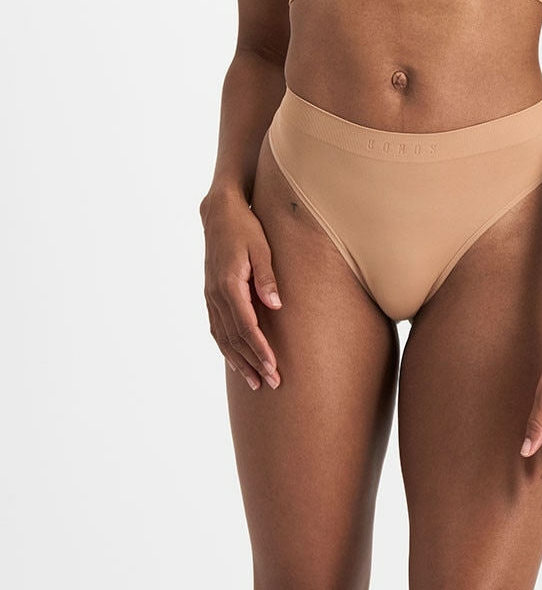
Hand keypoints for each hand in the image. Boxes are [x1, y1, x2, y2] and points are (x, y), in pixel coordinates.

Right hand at [200, 189, 282, 390]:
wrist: (220, 214)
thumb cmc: (245, 228)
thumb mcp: (261, 248)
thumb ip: (267, 278)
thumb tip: (276, 305)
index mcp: (229, 284)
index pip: (245, 326)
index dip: (260, 349)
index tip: (273, 367)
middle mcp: (216, 294)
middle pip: (234, 338)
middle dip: (253, 362)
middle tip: (271, 383)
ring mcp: (210, 296)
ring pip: (223, 337)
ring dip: (239, 361)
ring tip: (254, 382)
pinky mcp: (211, 295)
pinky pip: (216, 329)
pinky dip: (226, 348)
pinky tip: (236, 360)